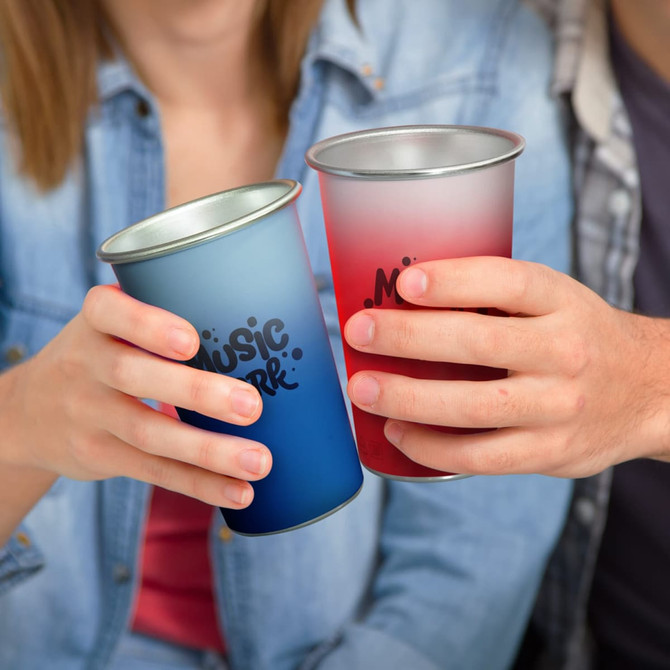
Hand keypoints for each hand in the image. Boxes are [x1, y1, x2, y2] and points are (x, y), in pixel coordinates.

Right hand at [1, 285, 270, 507]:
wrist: (27, 411)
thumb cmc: (101, 354)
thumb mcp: (112, 326)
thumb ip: (162, 321)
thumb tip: (264, 329)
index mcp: (95, 321)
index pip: (110, 313)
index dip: (148, 326)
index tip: (191, 341)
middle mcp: (85, 365)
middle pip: (134, 377)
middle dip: (196, 392)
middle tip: (253, 406)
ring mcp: (89, 414)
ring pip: (148, 434)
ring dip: (209, 451)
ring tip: (260, 461)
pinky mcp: (100, 456)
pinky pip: (153, 471)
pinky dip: (199, 484)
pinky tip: (239, 492)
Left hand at [344, 257, 669, 477]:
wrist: (649, 390)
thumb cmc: (578, 336)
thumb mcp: (554, 300)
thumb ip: (496, 297)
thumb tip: (404, 295)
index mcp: (563, 302)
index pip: (509, 282)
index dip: (455, 280)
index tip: (405, 282)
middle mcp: (566, 352)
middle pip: (480, 343)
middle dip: (409, 337)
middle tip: (359, 331)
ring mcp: (559, 407)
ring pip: (474, 406)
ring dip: (409, 399)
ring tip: (363, 389)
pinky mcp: (551, 453)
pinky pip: (482, 456)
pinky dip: (432, 448)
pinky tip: (396, 434)